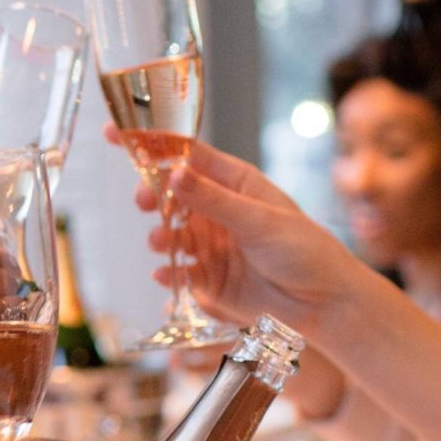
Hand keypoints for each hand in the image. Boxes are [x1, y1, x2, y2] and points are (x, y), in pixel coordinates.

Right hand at [140, 142, 358, 339]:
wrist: (325, 306)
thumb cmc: (305, 251)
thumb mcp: (259, 220)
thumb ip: (212, 199)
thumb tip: (172, 174)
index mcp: (235, 183)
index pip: (187, 154)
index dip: (151, 143)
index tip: (115, 133)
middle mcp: (220, 211)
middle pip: (171, 194)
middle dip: (151, 195)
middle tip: (144, 202)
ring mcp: (213, 245)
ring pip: (171, 233)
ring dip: (161, 235)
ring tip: (163, 242)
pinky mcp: (211, 280)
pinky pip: (179, 272)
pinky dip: (168, 272)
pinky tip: (165, 274)